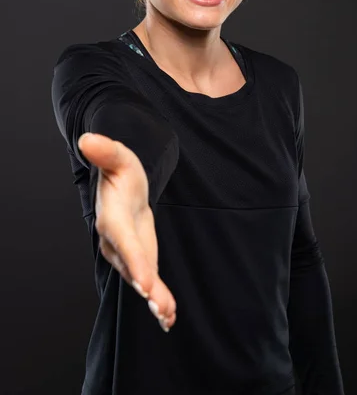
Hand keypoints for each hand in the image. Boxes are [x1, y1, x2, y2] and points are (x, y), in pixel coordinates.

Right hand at [78, 132, 176, 330]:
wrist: (123, 185)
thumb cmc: (121, 170)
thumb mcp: (119, 157)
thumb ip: (106, 151)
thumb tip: (87, 139)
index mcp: (112, 217)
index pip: (123, 240)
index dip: (134, 260)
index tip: (145, 280)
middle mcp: (116, 241)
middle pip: (131, 265)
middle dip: (145, 286)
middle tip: (161, 307)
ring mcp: (126, 253)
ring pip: (140, 277)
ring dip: (154, 298)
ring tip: (168, 317)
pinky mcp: (139, 258)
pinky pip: (147, 280)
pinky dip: (157, 298)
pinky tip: (169, 316)